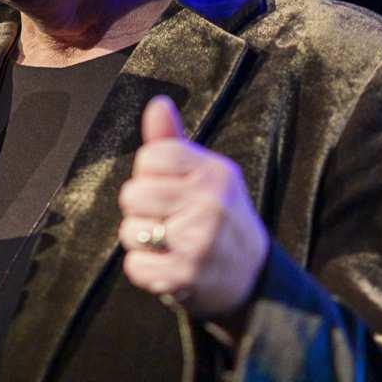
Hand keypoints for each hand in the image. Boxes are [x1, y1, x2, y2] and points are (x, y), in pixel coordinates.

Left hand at [118, 96, 268, 334]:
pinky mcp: (184, 276)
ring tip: (169, 242)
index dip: (150, 173)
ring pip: (130, 230)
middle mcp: (210, 204)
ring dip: (141, 240)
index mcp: (215, 173)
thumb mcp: (206, 176)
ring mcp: (198, 242)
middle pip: (132, 193)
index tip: (170, 187)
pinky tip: (167, 264)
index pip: (150, 156)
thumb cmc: (220, 217)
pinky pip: (134, 265)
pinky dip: (145, 268)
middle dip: (142, 208)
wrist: (252, 277)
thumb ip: (174, 142)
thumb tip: (157, 104)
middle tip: (168, 218)